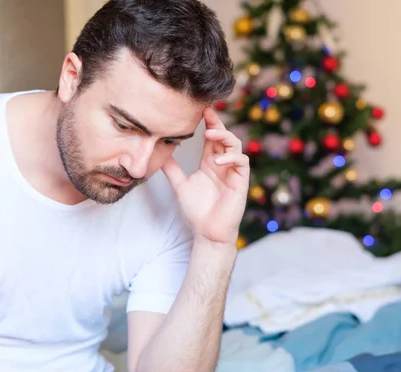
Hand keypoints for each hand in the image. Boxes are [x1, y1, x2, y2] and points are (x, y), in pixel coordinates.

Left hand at [163, 107, 249, 244]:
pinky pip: (242, 162)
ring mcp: (233, 172)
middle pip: (224, 137)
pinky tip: (217, 161)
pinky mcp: (241, 181)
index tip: (199, 110)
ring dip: (224, 137)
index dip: (208, 123)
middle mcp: (222, 164)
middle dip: (217, 123)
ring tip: (210, 135)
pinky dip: (230, 158)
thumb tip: (159, 155)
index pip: (210, 138)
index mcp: (209, 163)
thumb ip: (172, 170)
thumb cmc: (196, 212)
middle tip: (207, 111)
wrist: (207, 233)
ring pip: (235, 145)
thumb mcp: (180, 186)